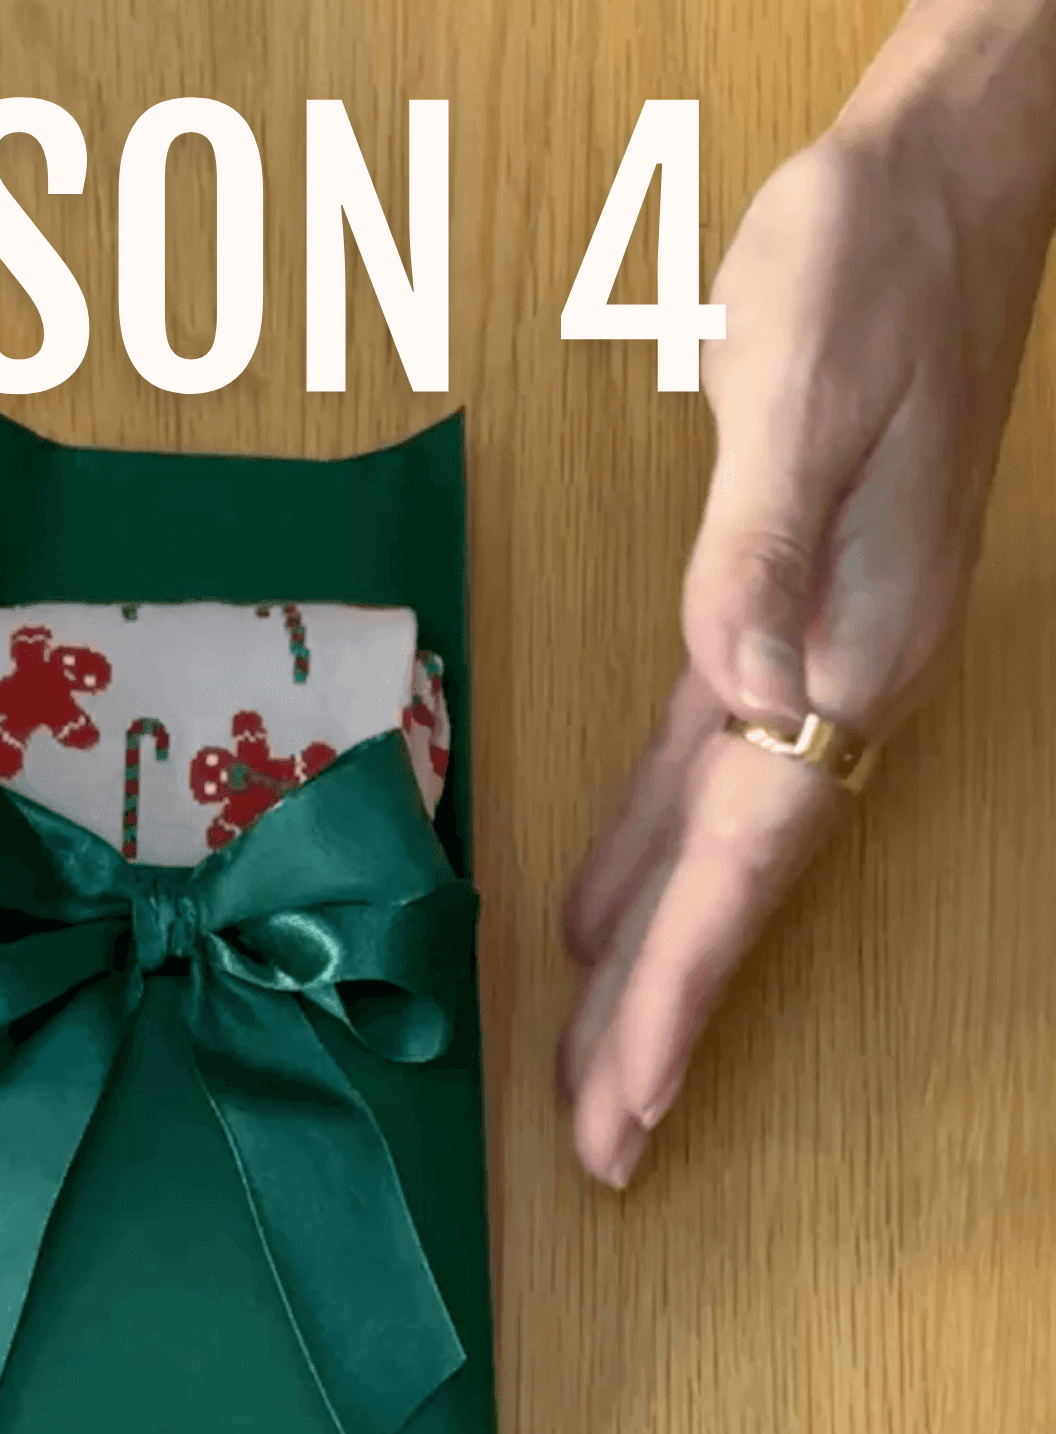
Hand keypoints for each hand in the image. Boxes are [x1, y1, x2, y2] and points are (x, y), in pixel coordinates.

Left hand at [558, 14, 1055, 1186]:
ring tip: (599, 1059)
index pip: (749, 857)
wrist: (937, 189)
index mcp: (849, 646)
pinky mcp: (772, 620)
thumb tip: (740, 680)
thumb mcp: (798, 386)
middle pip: (733, 886)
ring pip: (713, 847)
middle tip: (603, 1142)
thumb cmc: (865, 270)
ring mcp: (810, 656)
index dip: (683, 986)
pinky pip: (699, 773)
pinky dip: (646, 850)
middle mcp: (838, 676)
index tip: (630, 1100)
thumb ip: (757, 550)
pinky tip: (603, 901)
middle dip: (662, 1016)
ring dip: (654, 956)